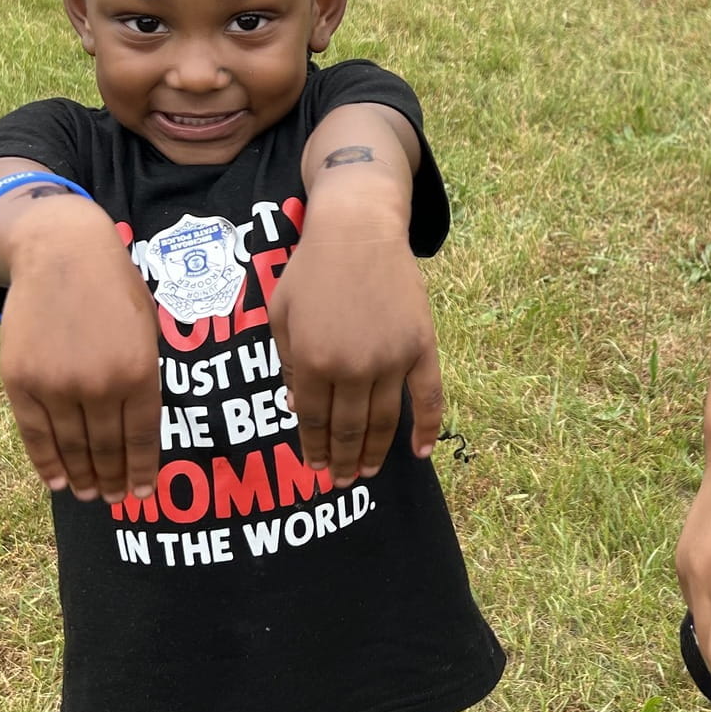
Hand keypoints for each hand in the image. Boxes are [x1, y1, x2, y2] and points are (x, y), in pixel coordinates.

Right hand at [0, 216, 160, 503]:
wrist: (61, 252)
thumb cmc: (112, 289)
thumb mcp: (145, 330)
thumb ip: (143, 378)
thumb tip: (139, 432)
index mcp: (139, 371)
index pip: (142, 437)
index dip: (142, 470)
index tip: (141, 495)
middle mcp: (99, 383)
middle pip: (107, 448)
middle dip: (113, 478)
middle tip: (114, 499)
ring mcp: (56, 384)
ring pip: (71, 446)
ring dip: (82, 476)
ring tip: (90, 493)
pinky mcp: (21, 381)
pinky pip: (34, 434)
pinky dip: (47, 462)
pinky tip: (57, 481)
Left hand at [270, 231, 442, 485]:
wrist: (359, 230)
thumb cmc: (312, 269)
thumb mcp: (281, 313)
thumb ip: (289, 362)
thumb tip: (298, 406)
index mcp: (313, 359)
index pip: (313, 418)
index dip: (313, 446)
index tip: (314, 467)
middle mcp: (353, 366)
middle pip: (348, 428)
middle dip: (342, 459)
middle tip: (341, 481)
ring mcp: (391, 358)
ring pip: (384, 421)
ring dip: (375, 452)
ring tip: (368, 472)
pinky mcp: (421, 347)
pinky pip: (429, 398)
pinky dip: (427, 429)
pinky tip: (421, 453)